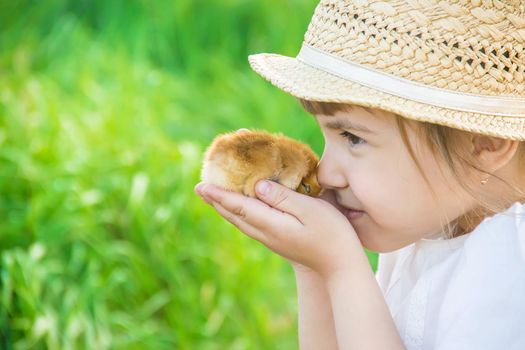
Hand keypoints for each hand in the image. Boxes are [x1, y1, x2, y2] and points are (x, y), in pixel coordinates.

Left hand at [194, 180, 365, 278]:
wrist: (341, 266)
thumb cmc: (332, 233)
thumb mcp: (311, 210)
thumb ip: (283, 197)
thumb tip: (257, 186)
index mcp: (272, 224)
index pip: (239, 206)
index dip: (219, 194)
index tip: (201, 185)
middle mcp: (266, 234)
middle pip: (235, 215)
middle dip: (216, 201)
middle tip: (199, 187)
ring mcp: (271, 240)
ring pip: (241, 221)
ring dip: (225, 207)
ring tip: (213, 196)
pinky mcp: (278, 241)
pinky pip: (250, 224)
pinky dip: (238, 213)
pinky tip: (239, 208)